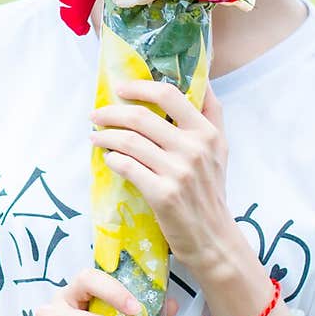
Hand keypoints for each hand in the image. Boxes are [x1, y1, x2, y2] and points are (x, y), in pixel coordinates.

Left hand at [89, 77, 234, 283]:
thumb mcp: (219, 149)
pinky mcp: (163, 194)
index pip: (170, 95)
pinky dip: (112, 159)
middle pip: (141, 116)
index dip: (140, 87)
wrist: (213, 237)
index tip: (120, 88)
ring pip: (129, 141)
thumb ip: (211, 114)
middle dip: (111, 112)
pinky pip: (127, 166)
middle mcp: (194, 148)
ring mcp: (179, 172)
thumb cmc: (210, 190)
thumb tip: (200, 78)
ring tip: (95, 136)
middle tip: (95, 115)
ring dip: (105, 136)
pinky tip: (108, 158)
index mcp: (207, 133)